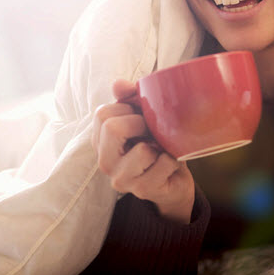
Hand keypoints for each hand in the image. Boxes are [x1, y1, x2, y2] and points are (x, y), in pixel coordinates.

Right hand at [92, 79, 194, 223]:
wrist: (173, 181)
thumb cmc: (155, 144)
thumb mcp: (142, 117)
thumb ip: (129, 98)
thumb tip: (118, 84)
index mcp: (100, 141)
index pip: (102, 113)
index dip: (127, 109)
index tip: (139, 116)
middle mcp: (104, 161)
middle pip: (112, 128)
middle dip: (140, 123)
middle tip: (151, 130)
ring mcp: (121, 179)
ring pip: (142, 150)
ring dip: (160, 144)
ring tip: (160, 149)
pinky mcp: (142, 190)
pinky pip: (164, 163)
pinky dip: (173, 159)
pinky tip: (170, 163)